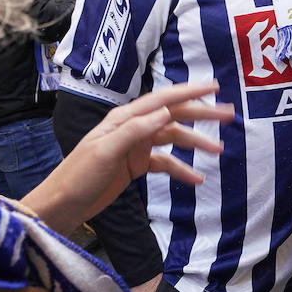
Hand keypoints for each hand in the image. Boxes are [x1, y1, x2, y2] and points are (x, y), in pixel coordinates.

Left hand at [24, 81, 233, 233]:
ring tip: (219, 151)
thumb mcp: (106, 151)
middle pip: (173, 116)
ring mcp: (136, 146)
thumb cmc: (79, 175)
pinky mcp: (136, 165)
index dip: (190, 92)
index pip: (163, 100)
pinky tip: (197, 179)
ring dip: (195, 143)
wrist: (63, 204)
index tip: (214, 88)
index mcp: (125, 119)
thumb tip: (165, 113)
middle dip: (201, 115)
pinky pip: (165, 163)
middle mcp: (133, 127)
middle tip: (228, 116)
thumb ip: (135, 131)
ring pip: (173, 139)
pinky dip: (181, 170)